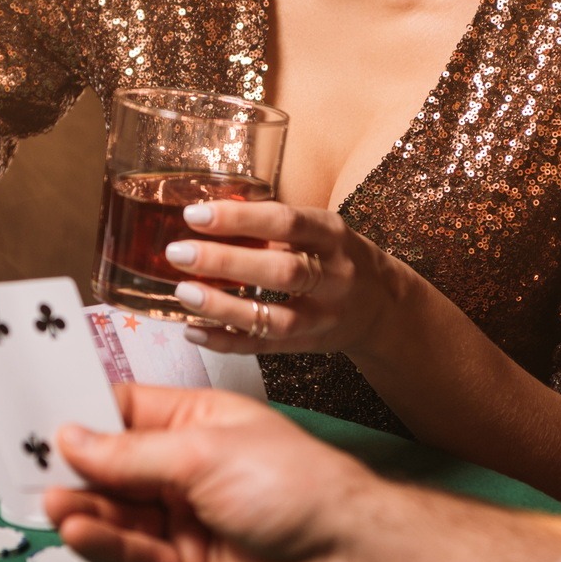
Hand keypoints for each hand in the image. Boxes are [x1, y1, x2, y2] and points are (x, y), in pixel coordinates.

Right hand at [45, 385, 379, 561]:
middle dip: (72, 466)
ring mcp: (184, 522)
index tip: (35, 414)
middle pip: (112, 467)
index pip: (124, 413)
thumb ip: (131, 453)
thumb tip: (72, 439)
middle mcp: (185, 470)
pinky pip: (133, 554)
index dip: (81, 414)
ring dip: (82, 507)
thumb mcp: (203, 451)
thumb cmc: (294, 485)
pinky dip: (103, 543)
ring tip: (48, 500)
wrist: (345, 561)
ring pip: (117, 514)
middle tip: (21, 462)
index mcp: (196, 422)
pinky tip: (77, 529)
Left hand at [165, 200, 402, 354]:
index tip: (195, 214)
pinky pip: (263, 348)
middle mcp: (333, 277)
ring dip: (223, 307)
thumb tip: (206, 212)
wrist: (383, 308)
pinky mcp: (307, 345)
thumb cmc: (336, 256)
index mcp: (332, 235)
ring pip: (273, 318)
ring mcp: (322, 317)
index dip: (239, 218)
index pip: (286, 222)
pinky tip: (193, 330)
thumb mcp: (318, 229)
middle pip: (281, 272)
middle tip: (177, 252)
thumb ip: (271, 224)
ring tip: (182, 292)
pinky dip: (226, 342)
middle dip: (225, 263)